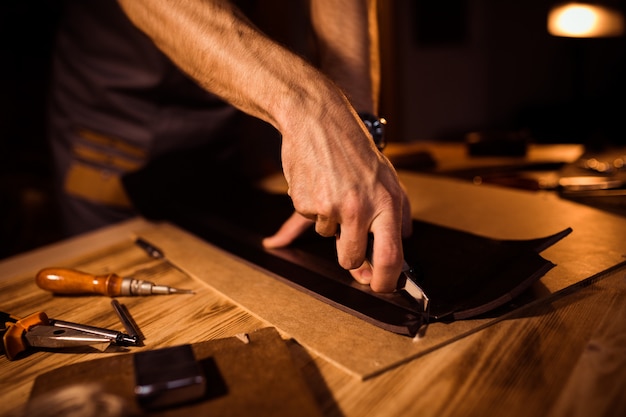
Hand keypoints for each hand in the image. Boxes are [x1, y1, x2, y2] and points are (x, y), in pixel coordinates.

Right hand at [263, 106, 411, 292]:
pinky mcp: (305, 202)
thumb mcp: (388, 177)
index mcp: (386, 203)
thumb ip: (398, 214)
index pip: (391, 257)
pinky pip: (309, 218)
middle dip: (349, 258)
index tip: (380, 287)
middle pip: (350, 259)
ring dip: (329, 219)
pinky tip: (318, 181)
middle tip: (347, 236)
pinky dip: (311, 204)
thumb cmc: (354, 148)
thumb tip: (404, 243)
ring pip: (326, 235)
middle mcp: (360, 208)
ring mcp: (331, 207)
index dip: (385, 281)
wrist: (319, 119)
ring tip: (334, 187)